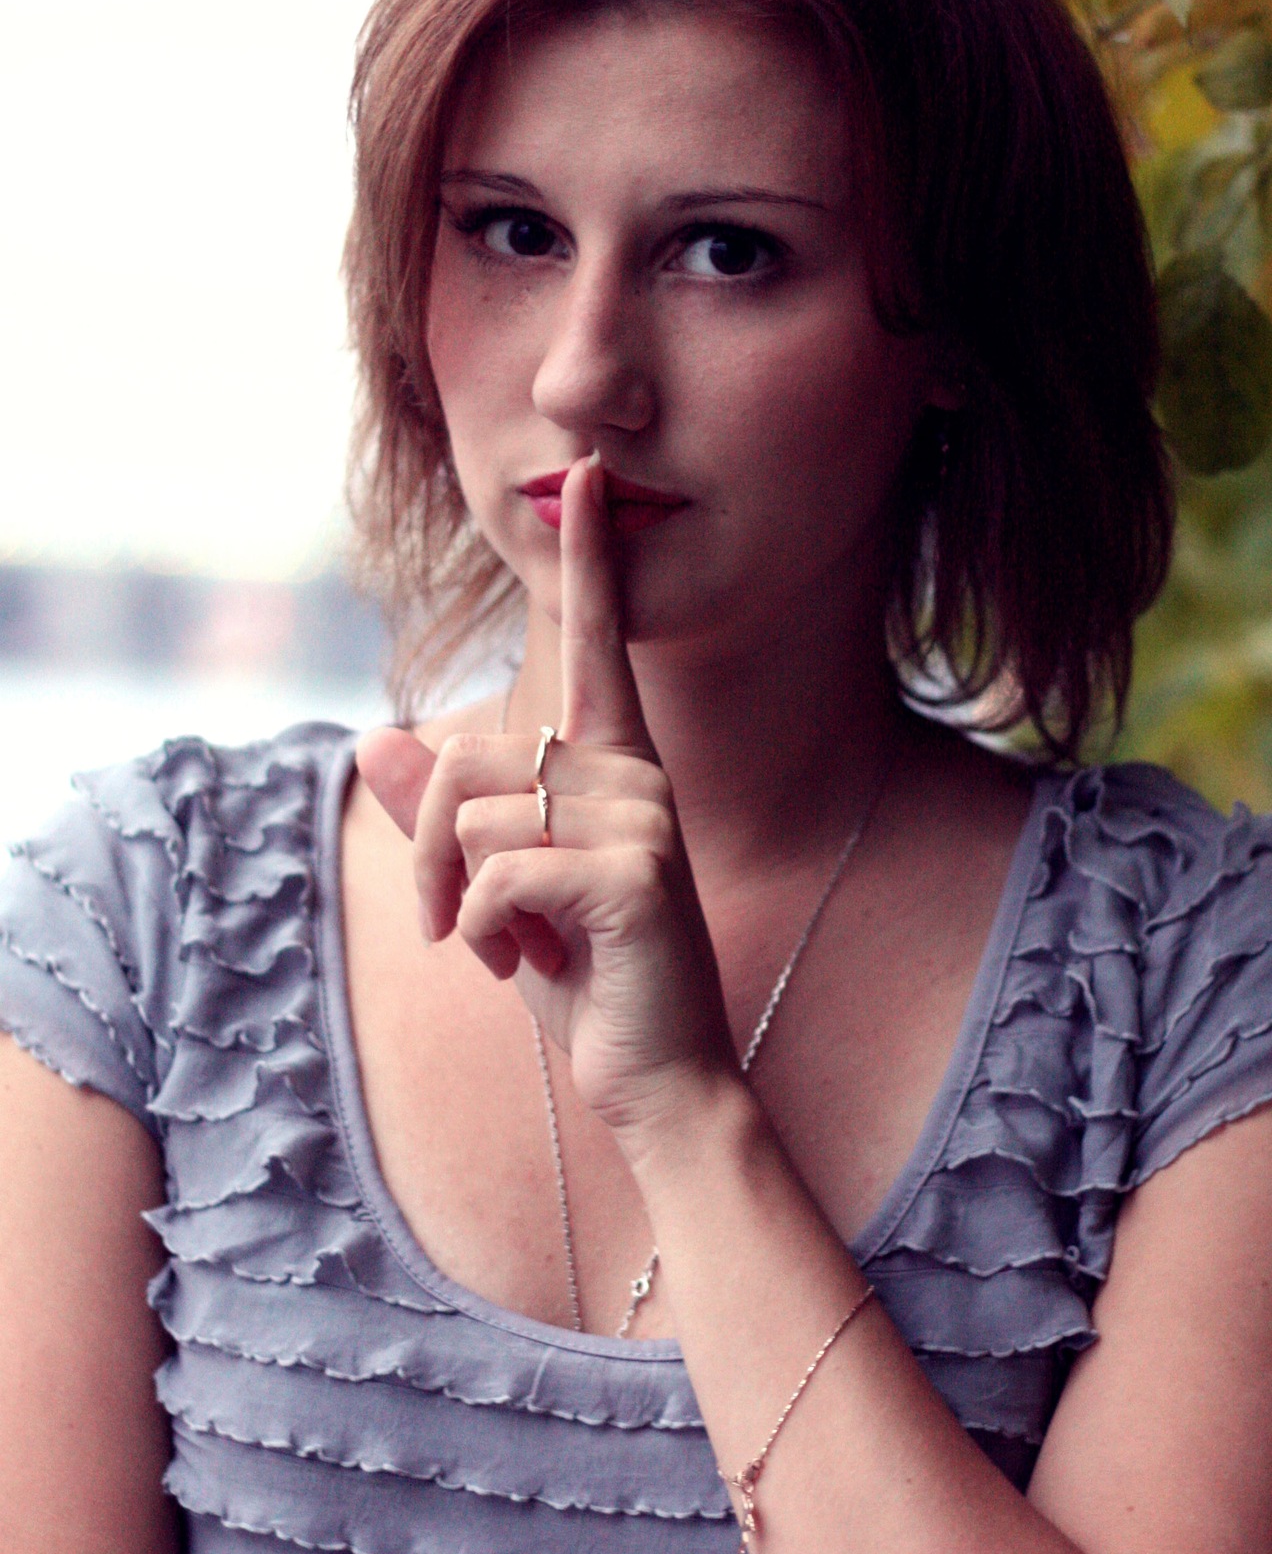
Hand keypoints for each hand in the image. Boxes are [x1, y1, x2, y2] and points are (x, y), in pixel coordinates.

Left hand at [356, 454, 736, 1144]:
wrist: (657, 1079)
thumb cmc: (582, 979)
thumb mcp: (495, 892)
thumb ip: (441, 817)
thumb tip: (378, 733)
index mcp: (612, 764)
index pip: (597, 642)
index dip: (591, 557)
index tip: (588, 473)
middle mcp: (635, 773)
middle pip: (469, 756)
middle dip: (433, 849)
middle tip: (459, 923)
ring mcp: (642, 818)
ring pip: (476, 817)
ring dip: (456, 901)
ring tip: (504, 950)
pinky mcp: (634, 874)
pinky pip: (499, 875)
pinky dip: (483, 934)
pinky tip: (523, 970)